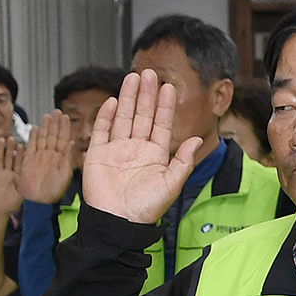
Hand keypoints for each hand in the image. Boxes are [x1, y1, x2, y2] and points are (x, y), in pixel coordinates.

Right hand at [0, 134, 24, 218]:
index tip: (22, 145)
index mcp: (18, 175)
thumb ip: (23, 183)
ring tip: (1, 140)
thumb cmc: (12, 203)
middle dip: (10, 148)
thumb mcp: (21, 192)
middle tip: (11, 138)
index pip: (20, 162)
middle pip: (9, 157)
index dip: (20, 154)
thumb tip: (31, 176)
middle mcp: (9, 171)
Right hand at [19, 111, 78, 204]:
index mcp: (61, 158)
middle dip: (55, 123)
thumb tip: (72, 142)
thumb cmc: (54, 191)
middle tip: (57, 111)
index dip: (64, 127)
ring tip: (47, 115)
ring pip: (42, 138)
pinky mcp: (28, 160)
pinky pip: (31, 146)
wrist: (38, 201)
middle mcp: (50, 155)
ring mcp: (39, 157)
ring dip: (45, 127)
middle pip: (53, 135)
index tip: (66, 116)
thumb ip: (67, 157)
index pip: (63, 138)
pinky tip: (35, 128)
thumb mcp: (64, 173)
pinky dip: (33, 137)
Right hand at [79, 70, 201, 225]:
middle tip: (150, 73)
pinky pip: (102, 131)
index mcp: (155, 155)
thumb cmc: (146, 208)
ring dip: (128, 98)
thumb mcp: (171, 183)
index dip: (164, 106)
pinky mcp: (97, 155)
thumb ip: (183, 161)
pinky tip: (112, 100)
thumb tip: (197, 140)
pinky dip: (106, 116)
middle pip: (142, 116)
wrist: (118, 222)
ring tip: (133, 78)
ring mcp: (116, 150)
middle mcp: (136, 149)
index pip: (161, 124)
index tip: (168, 87)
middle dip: (146, 95)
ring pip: (123, 118)